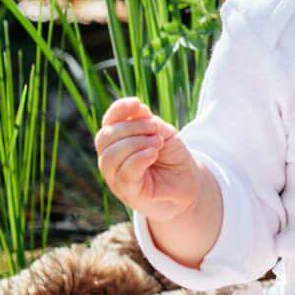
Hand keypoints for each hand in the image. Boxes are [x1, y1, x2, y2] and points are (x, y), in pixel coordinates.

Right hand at [95, 96, 205, 221]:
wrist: (189, 183)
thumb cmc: (173, 158)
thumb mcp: (165, 133)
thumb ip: (149, 122)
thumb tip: (137, 108)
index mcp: (117, 141)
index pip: (108, 122)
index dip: (118, 109)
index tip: (136, 103)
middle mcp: (110, 159)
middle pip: (105, 137)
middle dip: (131, 128)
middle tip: (155, 130)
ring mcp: (115, 177)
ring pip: (110, 155)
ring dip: (136, 143)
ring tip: (158, 143)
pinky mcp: (127, 192)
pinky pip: (124, 173)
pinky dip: (138, 158)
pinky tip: (152, 153)